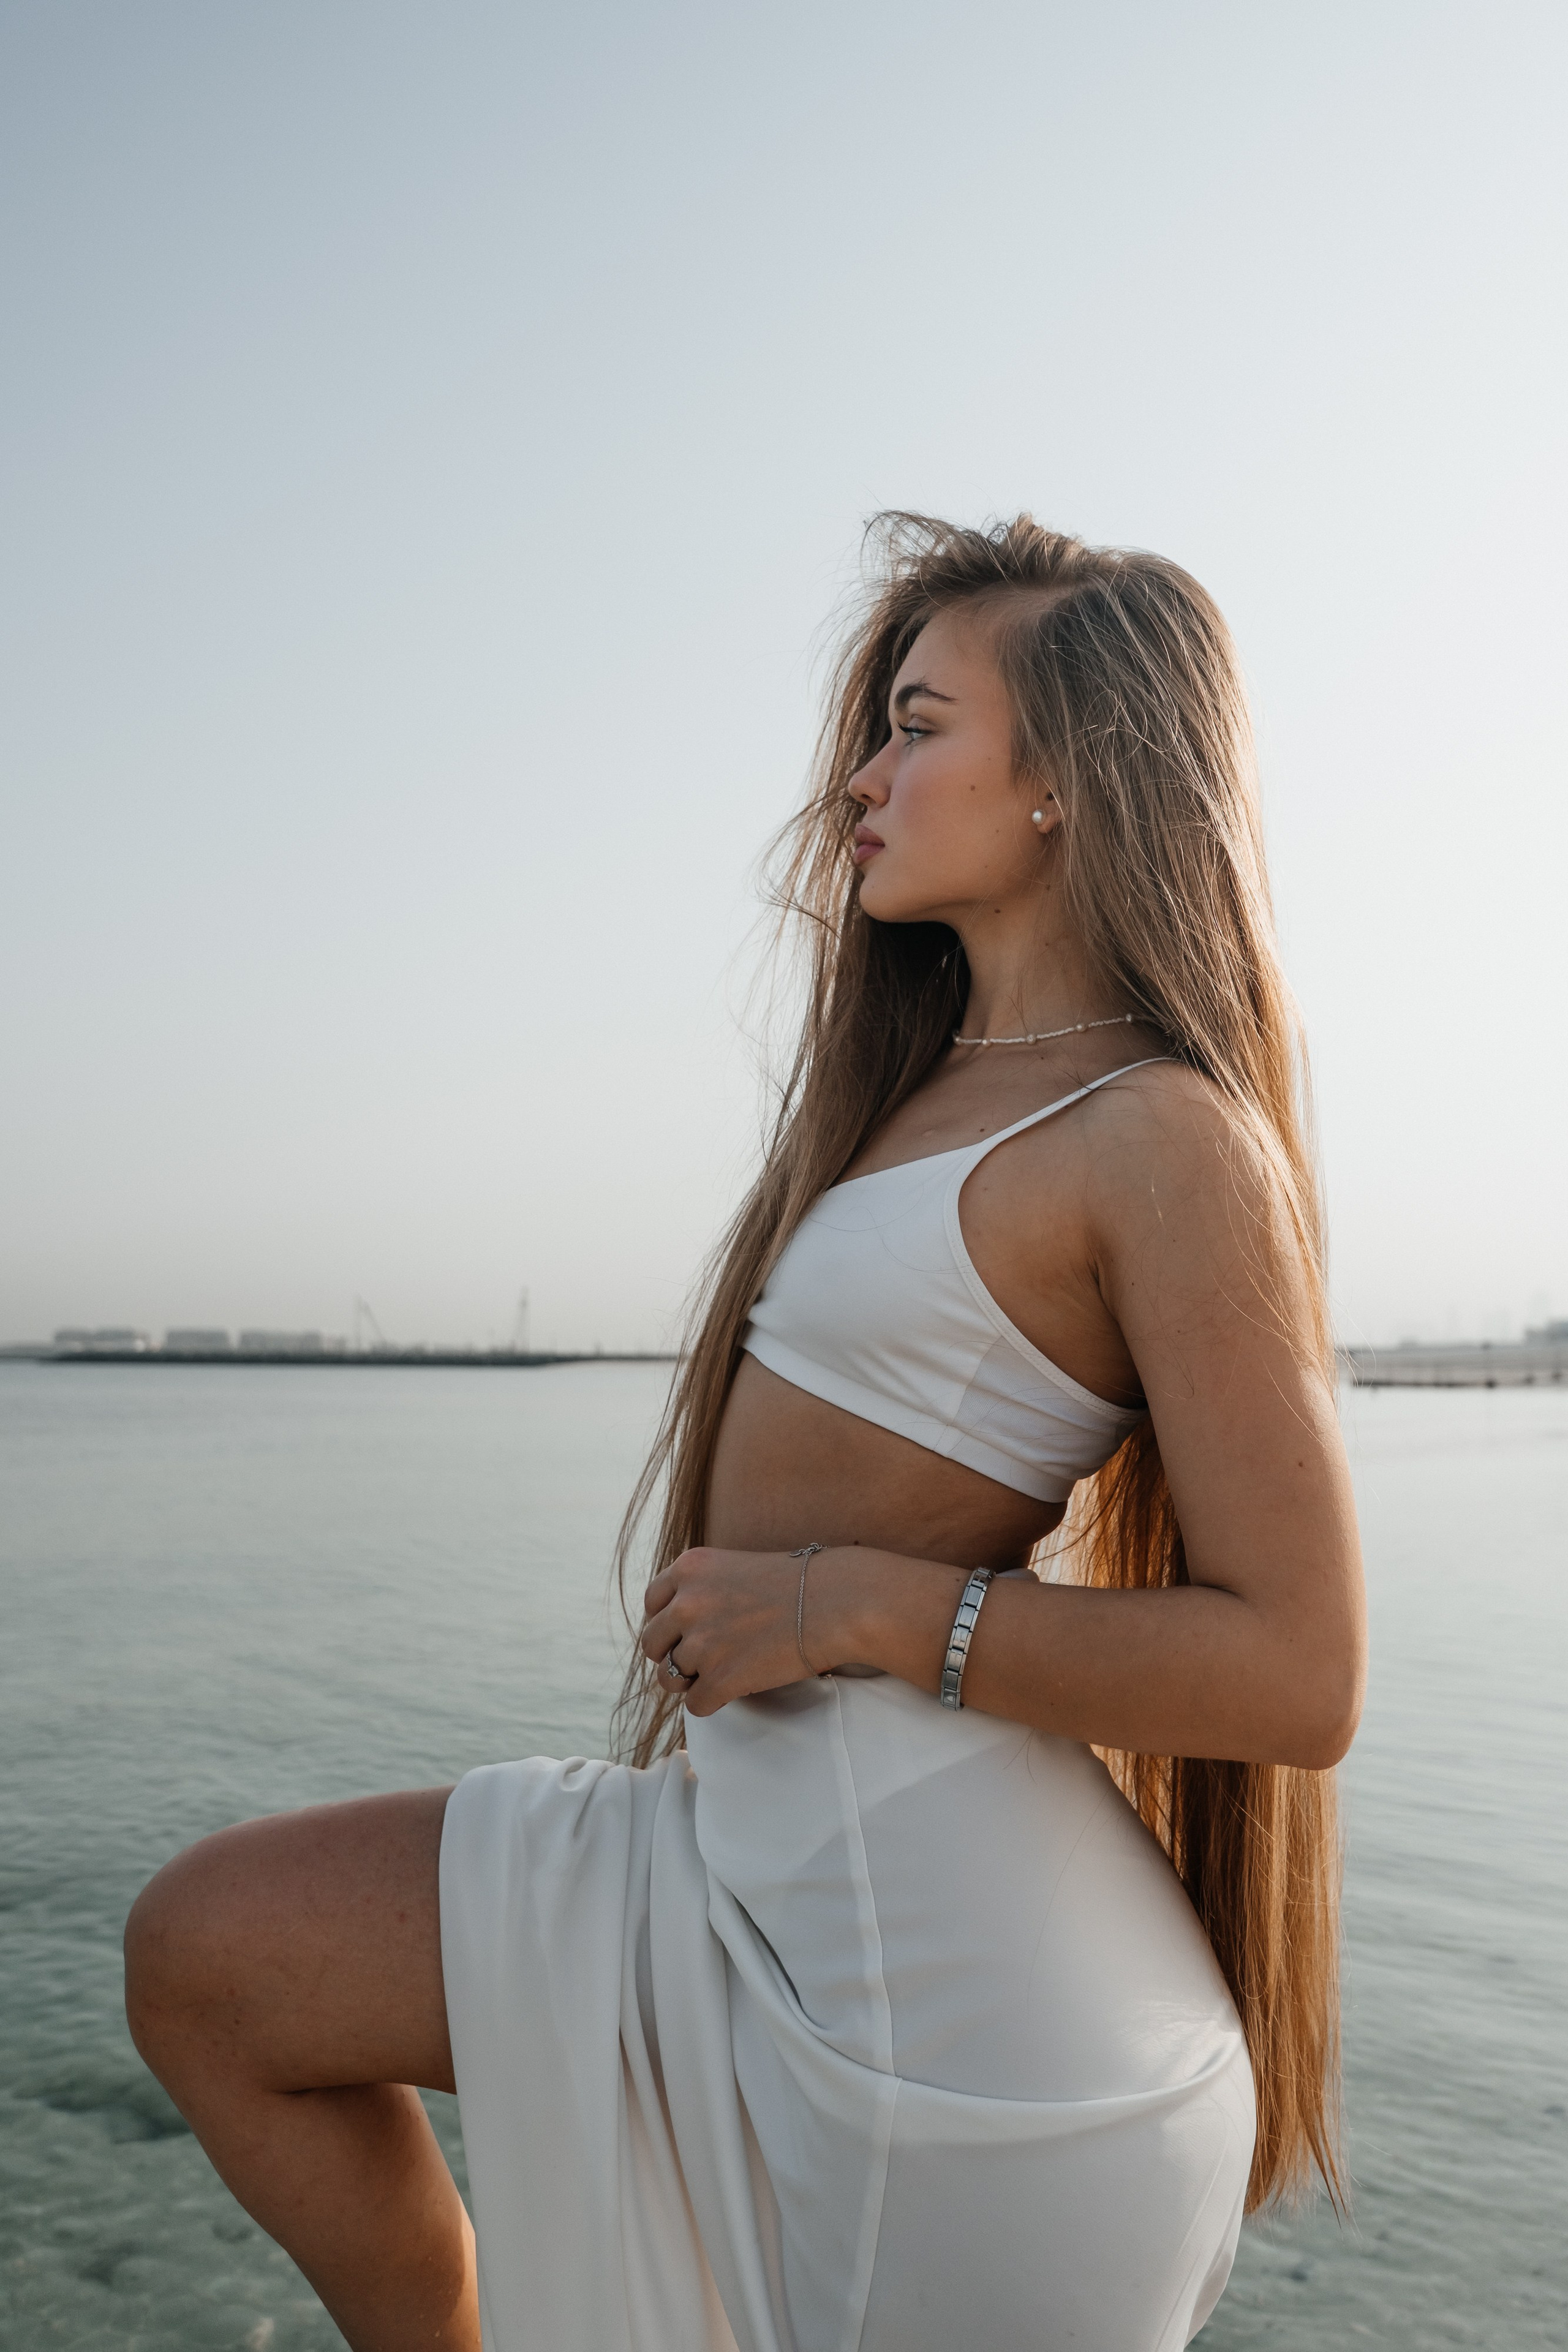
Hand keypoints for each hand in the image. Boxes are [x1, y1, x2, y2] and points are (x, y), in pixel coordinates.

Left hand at [640, 1546, 827, 1716]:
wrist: (838, 1602)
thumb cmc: (798, 1584)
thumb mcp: (735, 1567)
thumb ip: (701, 1589)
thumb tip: (674, 1627)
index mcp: (689, 1568)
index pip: (651, 1603)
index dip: (667, 1622)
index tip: (687, 1632)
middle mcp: (687, 1602)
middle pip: (652, 1644)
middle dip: (672, 1654)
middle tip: (703, 1658)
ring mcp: (702, 1642)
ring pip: (669, 1678)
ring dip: (691, 1681)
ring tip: (721, 1673)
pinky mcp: (721, 1679)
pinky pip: (694, 1705)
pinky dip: (711, 1702)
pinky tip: (734, 1689)